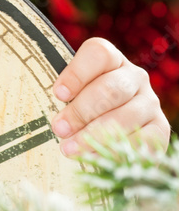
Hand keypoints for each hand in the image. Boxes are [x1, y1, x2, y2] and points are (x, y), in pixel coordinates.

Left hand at [50, 37, 170, 156]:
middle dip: (81, 111)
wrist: (117, 135)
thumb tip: (50, 109)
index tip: (58, 94)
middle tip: (59, 129)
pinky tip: (95, 157)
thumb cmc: (85, 109)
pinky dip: (115, 150)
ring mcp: (150, 102)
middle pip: (109, 88)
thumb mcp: (74, 95)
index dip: (77, 73)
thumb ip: (66, 95)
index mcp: (112, 60)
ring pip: (124, 116)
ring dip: (93, 135)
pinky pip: (141, 140)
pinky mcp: (160, 128)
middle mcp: (135, 76)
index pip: (98, 54)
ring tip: (69, 148)